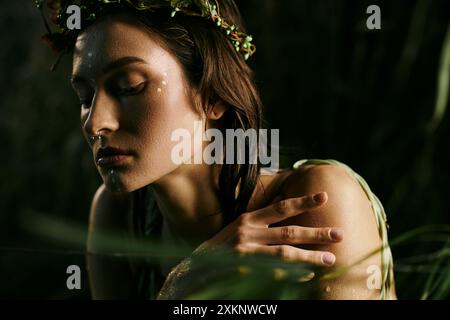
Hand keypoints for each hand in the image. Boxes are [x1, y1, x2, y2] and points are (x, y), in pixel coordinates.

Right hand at [157, 192, 343, 298]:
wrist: (194, 266)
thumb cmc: (222, 246)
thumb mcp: (240, 227)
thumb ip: (262, 221)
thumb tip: (287, 209)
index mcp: (249, 218)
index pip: (280, 207)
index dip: (303, 201)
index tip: (324, 196)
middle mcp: (248, 232)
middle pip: (289, 231)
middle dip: (316, 232)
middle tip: (339, 234)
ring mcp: (245, 252)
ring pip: (284, 253)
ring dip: (310, 256)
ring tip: (330, 259)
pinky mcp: (243, 269)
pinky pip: (273, 273)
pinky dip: (292, 275)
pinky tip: (307, 278)